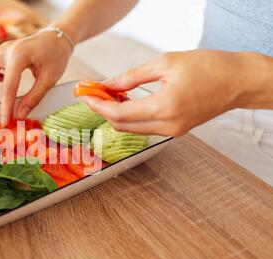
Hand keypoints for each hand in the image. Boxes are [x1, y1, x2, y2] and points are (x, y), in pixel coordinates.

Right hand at [0, 31, 72, 125]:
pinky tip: (1, 80)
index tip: (4, 120)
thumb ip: (34, 97)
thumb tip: (20, 115)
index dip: (5, 106)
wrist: (57, 36)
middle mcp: (5, 50)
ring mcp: (1, 49)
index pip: (7, 86)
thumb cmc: (56, 55)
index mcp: (19, 56)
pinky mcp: (1, 51)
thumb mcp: (50, 78)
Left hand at [79, 50, 261, 135]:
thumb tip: (108, 84)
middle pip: (122, 125)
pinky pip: (145, 127)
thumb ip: (132, 76)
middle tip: (92, 93)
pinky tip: (126, 100)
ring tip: (108, 94)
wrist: (238, 81)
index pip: (119, 113)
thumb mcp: (165, 63)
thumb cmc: (209, 67)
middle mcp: (168, 125)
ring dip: (116, 113)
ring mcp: (172, 131)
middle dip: (103, 110)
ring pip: (132, 129)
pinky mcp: (176, 131)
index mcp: (165, 107)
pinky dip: (131, 116)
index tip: (85, 95)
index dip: (98, 105)